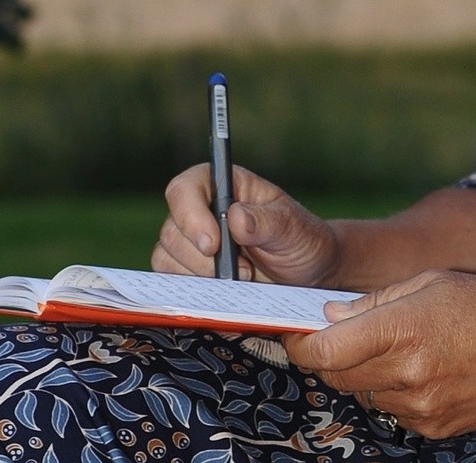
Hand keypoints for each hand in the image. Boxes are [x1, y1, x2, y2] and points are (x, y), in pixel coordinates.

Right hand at [153, 163, 340, 286]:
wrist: (308, 273)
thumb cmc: (302, 240)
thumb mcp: (294, 228)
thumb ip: (267, 222)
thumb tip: (236, 218)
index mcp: (224, 185)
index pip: (185, 189)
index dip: (191, 216)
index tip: (214, 245)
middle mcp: (201, 209)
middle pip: (173, 229)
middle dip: (204, 258)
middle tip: (245, 270)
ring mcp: (191, 239)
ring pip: (166, 256)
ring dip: (201, 275)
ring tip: (242, 278)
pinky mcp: (188, 268)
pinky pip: (169, 277)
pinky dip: (193, 288)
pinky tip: (225, 289)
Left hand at [282, 270, 475, 437]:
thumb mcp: (433, 282)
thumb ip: (376, 301)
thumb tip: (330, 317)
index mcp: (405, 328)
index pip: (326, 350)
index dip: (302, 344)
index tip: (296, 333)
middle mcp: (409, 373)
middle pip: (337, 375)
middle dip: (331, 356)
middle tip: (342, 335)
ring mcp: (422, 407)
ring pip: (365, 394)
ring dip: (366, 374)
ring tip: (402, 349)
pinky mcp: (436, 428)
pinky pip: (394, 412)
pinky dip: (396, 393)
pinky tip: (425, 370)